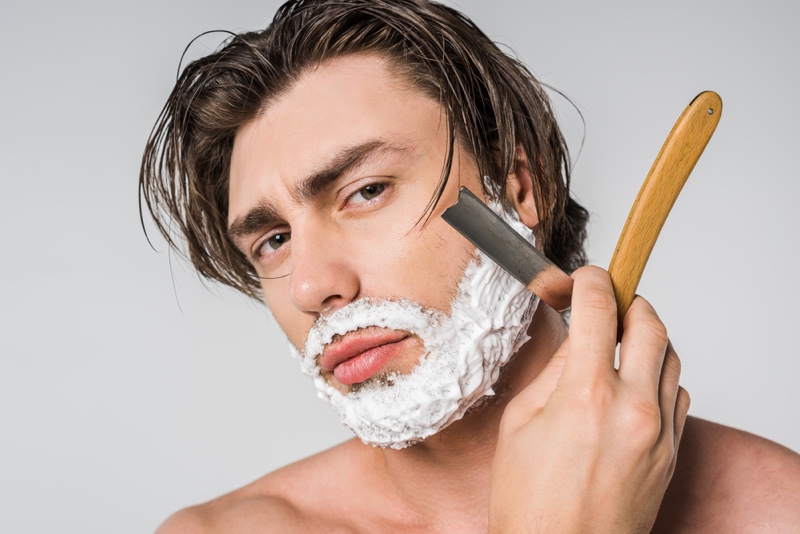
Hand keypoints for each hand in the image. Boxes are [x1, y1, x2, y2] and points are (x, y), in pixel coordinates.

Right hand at [489, 266, 689, 532]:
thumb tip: (577, 340)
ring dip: (647, 339)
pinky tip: (634, 385)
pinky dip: (659, 376)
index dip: (591, 281)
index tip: (584, 279)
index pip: (600, 308)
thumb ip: (554, 372)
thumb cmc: (529, 501)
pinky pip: (679, 395)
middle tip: (607, 306)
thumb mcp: (520, 422)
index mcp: (585, 394)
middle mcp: (632, 408)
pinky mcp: (672, 454)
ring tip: (619, 346)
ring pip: (672, 358)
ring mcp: (659, 432)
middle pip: (651, 324)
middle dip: (629, 303)